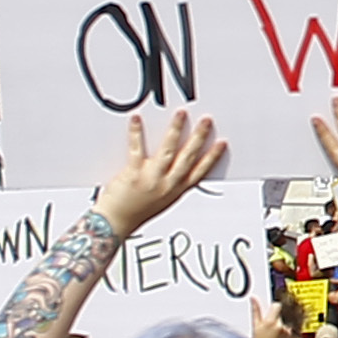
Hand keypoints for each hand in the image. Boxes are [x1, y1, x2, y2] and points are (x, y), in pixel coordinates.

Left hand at [98, 112, 228, 233]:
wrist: (115, 222)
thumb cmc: (136, 212)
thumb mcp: (163, 201)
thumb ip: (172, 184)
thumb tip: (179, 167)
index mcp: (176, 191)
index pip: (199, 171)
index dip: (212, 157)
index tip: (221, 143)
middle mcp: (167, 184)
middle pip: (188, 157)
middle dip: (199, 137)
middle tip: (206, 121)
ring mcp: (151, 179)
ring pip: (168, 150)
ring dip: (176, 130)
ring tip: (181, 114)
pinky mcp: (133, 175)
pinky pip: (136, 149)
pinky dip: (136, 133)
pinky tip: (137, 120)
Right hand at [251, 301, 299, 337]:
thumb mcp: (255, 326)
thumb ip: (256, 310)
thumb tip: (254, 298)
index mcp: (271, 322)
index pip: (277, 305)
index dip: (274, 306)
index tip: (271, 309)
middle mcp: (281, 326)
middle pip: (282, 313)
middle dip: (277, 316)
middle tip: (270, 324)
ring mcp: (287, 331)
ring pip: (287, 320)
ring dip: (282, 323)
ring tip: (274, 332)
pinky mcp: (291, 336)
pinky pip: (290, 327)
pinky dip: (286, 329)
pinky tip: (279, 335)